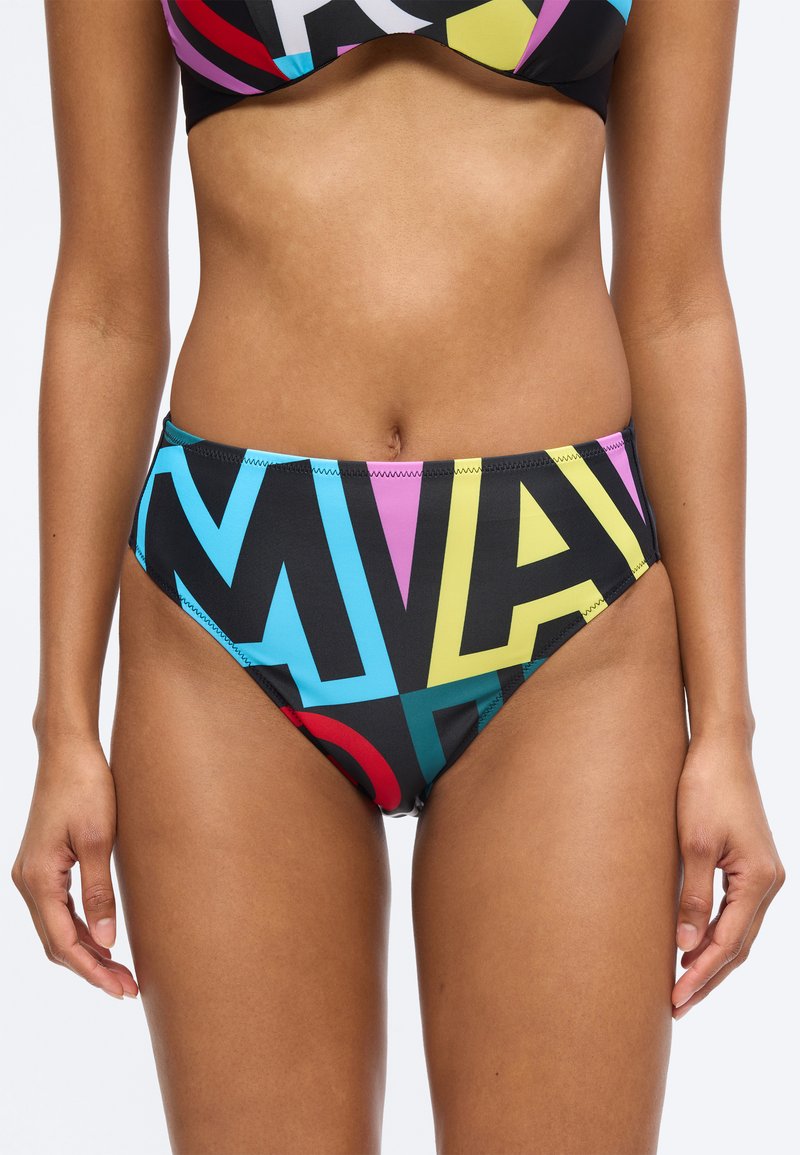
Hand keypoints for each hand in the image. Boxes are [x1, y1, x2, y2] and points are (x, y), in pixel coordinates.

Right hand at [11, 734, 138, 999]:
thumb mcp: (98, 839)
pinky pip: (57, 910)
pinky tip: (104, 939)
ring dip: (86, 952)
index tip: (123, 989)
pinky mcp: (43, 864)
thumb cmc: (85, 786)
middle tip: (128, 988)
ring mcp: (32, 873)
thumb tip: (106, 941)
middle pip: (56, 942)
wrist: (68, 750)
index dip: (93, 971)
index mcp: (38, 879)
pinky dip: (79, 930)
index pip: (64, 942)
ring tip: (121, 971)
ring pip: (56, 928)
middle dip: (92, 969)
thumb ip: (99, 892)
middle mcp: (27, 881)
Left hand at [672, 732, 783, 1017]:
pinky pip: (735, 912)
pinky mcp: (750, 865)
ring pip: (738, 931)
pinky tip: (693, 945)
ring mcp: (762, 874)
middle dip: (707, 976)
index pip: (728, 942)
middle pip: (738, 944)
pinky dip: (716, 934)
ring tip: (682, 985)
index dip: (700, 972)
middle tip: (676, 1005)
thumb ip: (693, 896)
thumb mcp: (694, 843)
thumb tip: (685, 944)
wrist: (720, 749)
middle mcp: (768, 881)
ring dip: (712, 959)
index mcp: (759, 879)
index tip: (675, 996)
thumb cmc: (706, 788)